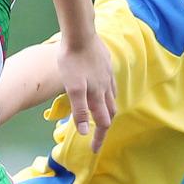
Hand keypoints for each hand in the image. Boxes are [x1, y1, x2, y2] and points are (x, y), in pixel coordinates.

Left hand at [55, 33, 115, 150]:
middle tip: (97, 135)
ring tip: (100, 115)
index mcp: (97, 95)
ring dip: (107, 110)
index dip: (99, 138)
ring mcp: (108, 75)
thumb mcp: (72, 88)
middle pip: (110, 112)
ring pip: (112, 97)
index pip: (102, 123)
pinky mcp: (106, 63)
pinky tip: (101, 90)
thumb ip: (79, 110)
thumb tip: (85, 131)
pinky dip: (108, 94)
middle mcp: (106, 87)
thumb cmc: (72, 61)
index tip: (94, 150)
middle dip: (105, 126)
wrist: (80, 34)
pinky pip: (110, 84)